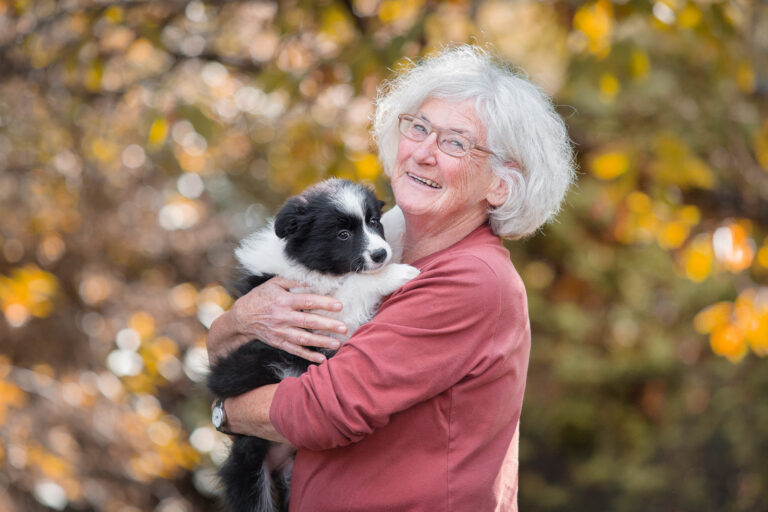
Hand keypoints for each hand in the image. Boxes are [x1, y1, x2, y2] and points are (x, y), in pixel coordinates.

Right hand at [207, 276, 347, 363]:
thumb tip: (313, 279)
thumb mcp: (274, 283)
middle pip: (309, 322)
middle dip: (328, 325)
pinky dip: (308, 355)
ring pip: (304, 339)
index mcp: (283, 301)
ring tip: (338, 344)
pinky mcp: (279, 342)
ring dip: (321, 342)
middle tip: (344, 328)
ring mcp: (280, 332)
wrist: (242, 317)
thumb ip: (293, 281)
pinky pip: (295, 350)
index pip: (307, 302)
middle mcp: (282, 317)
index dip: (324, 303)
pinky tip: (322, 358)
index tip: (339, 306)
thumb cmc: (261, 297)